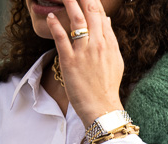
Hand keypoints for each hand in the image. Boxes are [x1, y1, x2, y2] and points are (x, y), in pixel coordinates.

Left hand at [46, 0, 124, 126]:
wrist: (102, 109)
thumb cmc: (108, 88)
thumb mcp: (116, 61)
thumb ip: (111, 39)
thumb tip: (107, 20)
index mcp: (108, 43)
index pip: (100, 13)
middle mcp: (97, 44)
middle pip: (90, 10)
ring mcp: (84, 52)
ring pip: (76, 20)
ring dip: (68, 2)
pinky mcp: (70, 62)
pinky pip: (61, 38)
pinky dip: (55, 26)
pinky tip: (51, 17)